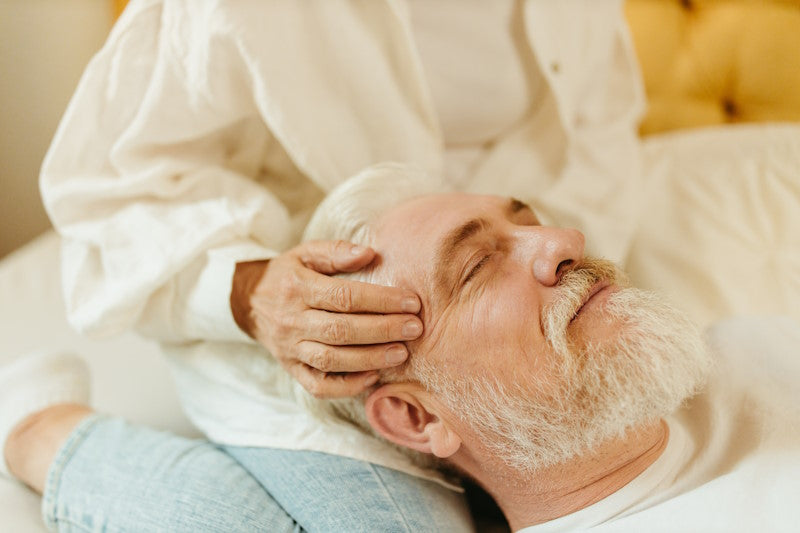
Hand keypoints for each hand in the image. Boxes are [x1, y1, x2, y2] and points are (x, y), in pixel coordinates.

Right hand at [231, 240, 422, 397]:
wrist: (247, 301)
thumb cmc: (287, 275)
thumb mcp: (306, 253)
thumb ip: (337, 251)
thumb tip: (369, 253)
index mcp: (298, 288)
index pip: (343, 296)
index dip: (380, 300)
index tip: (410, 302)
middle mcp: (292, 321)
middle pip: (341, 330)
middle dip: (383, 330)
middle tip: (414, 328)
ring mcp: (291, 348)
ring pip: (332, 359)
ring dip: (370, 358)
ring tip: (401, 353)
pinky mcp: (292, 369)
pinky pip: (319, 385)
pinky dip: (347, 386)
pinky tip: (373, 376)